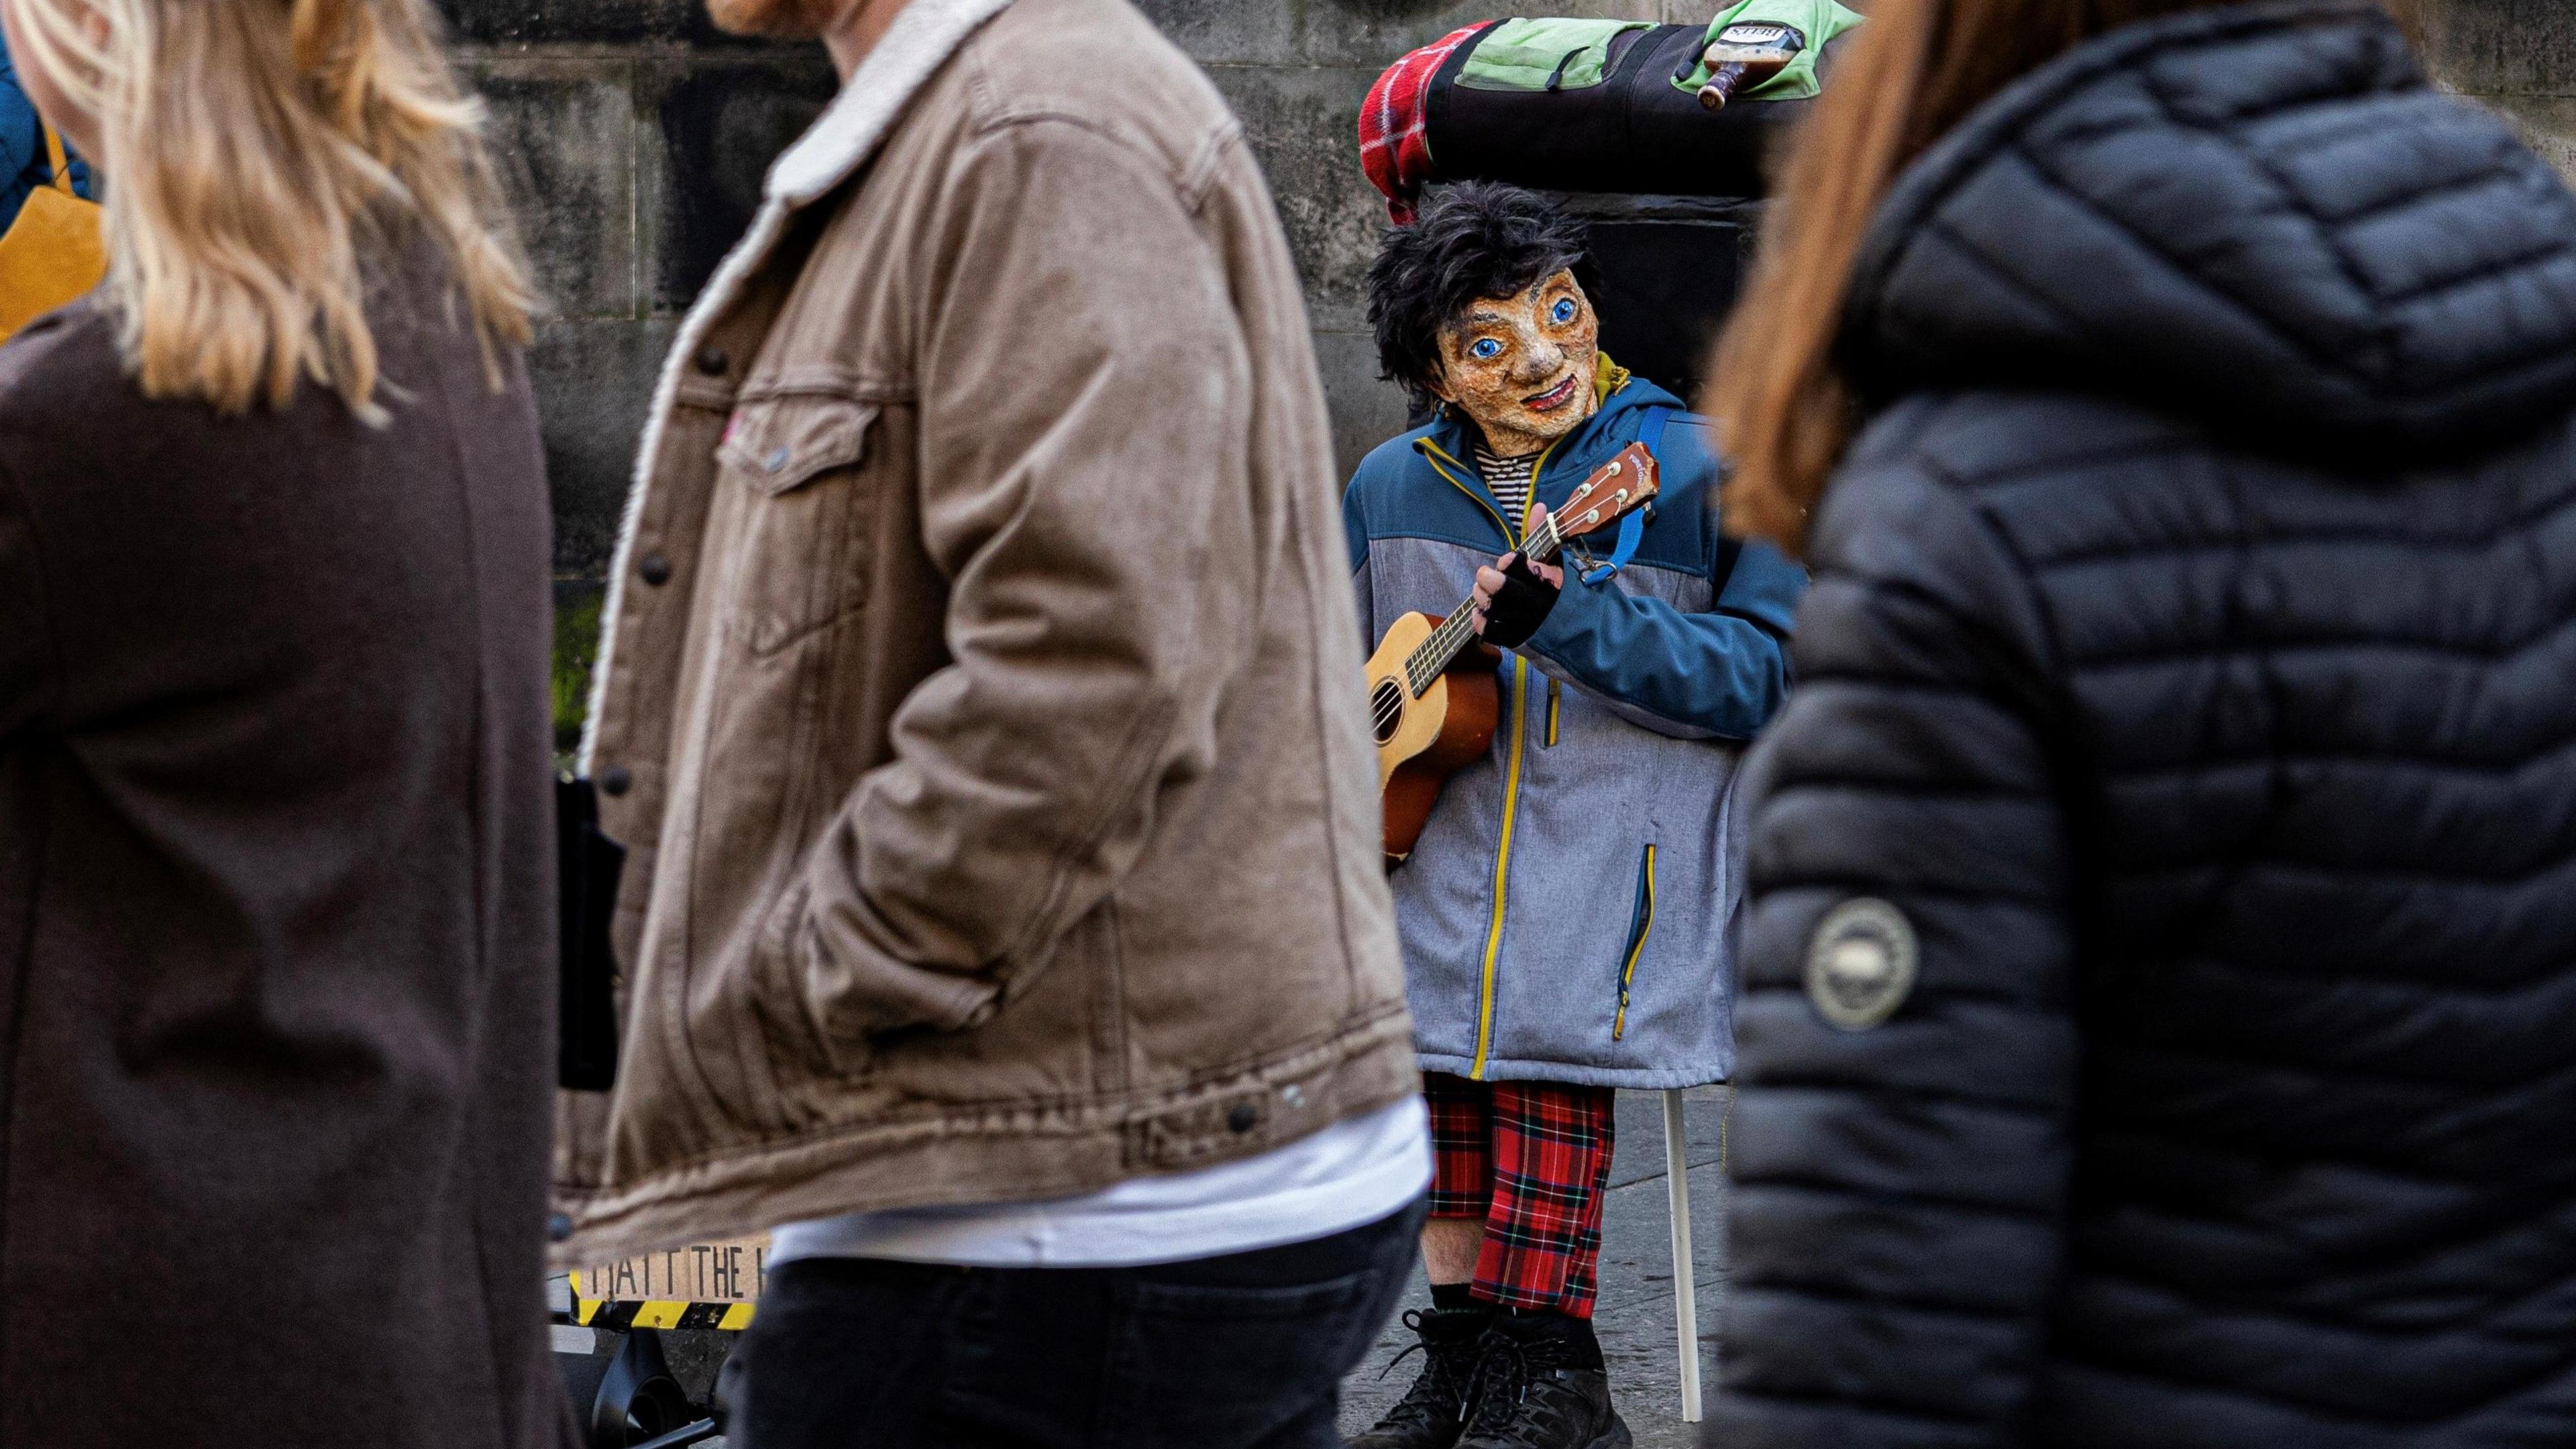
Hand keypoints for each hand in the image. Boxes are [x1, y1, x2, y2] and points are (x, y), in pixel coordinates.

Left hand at [1472, 505, 1564, 646]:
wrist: (1586, 634)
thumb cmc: (1567, 592)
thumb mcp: (1559, 561)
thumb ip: (1543, 535)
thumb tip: (1538, 506)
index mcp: (1554, 581)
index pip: (1525, 568)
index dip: (1510, 561)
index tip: (1508, 559)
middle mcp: (1541, 605)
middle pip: (1503, 590)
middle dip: (1488, 578)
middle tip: (1485, 573)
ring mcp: (1529, 625)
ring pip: (1494, 609)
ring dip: (1481, 596)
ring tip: (1481, 589)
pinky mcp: (1520, 642)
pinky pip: (1490, 632)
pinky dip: (1480, 620)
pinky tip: (1481, 611)